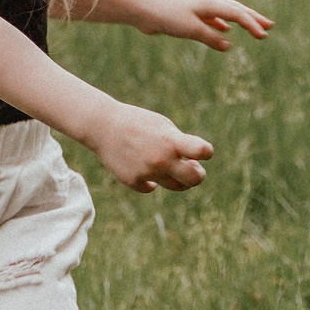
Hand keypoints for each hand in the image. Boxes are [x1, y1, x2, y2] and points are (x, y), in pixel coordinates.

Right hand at [85, 101, 214, 193]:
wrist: (103, 126)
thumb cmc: (137, 123)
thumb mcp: (162, 126)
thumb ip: (180, 143)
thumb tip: (194, 165)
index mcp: (170, 141)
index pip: (202, 151)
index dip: (206, 152)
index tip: (202, 151)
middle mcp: (161, 159)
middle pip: (194, 179)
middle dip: (198, 174)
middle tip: (194, 168)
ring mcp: (147, 173)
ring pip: (176, 186)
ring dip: (180, 180)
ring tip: (176, 170)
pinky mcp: (133, 181)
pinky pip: (151, 187)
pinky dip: (152, 180)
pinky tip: (146, 169)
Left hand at [138, 0, 273, 50]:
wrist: (144, 11)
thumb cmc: (167, 17)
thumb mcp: (191, 29)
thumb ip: (210, 37)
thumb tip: (228, 45)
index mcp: (210, 5)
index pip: (237, 14)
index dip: (252, 25)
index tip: (264, 36)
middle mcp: (207, 4)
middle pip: (236, 9)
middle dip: (253, 18)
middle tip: (269, 26)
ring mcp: (200, 9)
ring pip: (226, 13)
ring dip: (241, 20)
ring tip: (253, 26)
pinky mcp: (191, 16)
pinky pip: (214, 19)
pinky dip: (224, 24)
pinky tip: (226, 31)